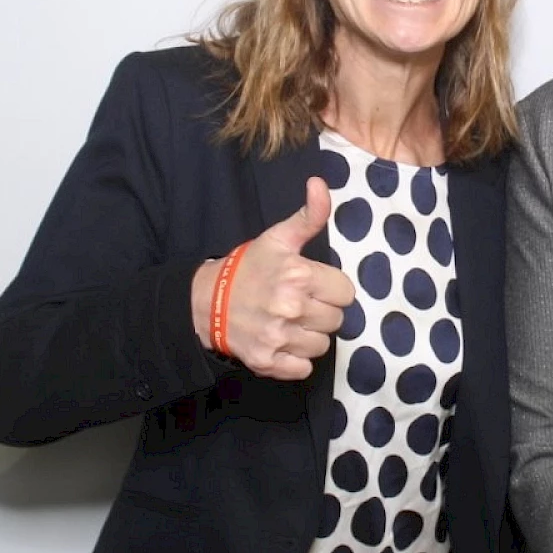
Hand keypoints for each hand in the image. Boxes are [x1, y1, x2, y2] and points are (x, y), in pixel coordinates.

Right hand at [191, 177, 355, 380]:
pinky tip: (281, 341)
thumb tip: (320, 184)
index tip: (313, 286)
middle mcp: (291, 307)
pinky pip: (304, 367)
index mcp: (299, 275)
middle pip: (336, 320)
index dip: (331, 289)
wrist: (206, 301)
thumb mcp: (278, 238)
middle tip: (298, 304)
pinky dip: (295, 359)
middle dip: (321, 311)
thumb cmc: (248, 268)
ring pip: (322, 344)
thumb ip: (308, 216)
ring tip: (289, 322)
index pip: (345, 293)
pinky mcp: (269, 361)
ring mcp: (279, 337)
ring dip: (309, 335)